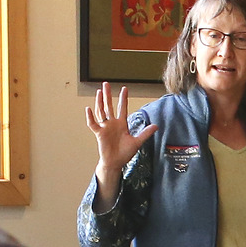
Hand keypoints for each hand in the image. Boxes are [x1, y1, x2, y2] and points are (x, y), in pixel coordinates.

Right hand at [86, 82, 153, 202]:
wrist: (116, 162)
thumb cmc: (125, 153)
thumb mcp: (137, 142)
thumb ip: (145, 133)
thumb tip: (156, 126)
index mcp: (121, 124)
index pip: (122, 108)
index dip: (123, 98)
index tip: (124, 88)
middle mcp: (112, 123)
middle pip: (109, 106)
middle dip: (108, 95)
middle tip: (106, 83)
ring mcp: (105, 127)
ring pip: (101, 112)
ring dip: (99, 102)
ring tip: (98, 92)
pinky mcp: (99, 133)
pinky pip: (93, 124)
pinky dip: (90, 117)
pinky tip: (88, 109)